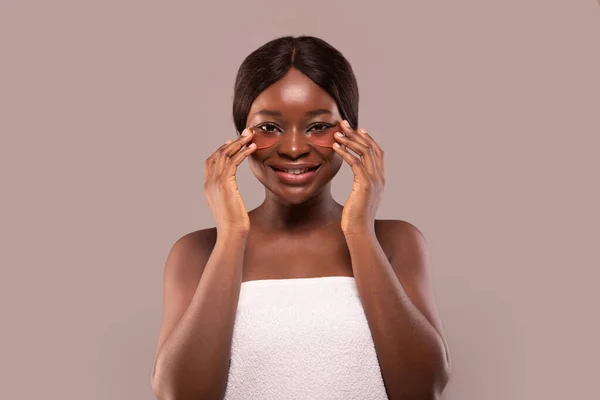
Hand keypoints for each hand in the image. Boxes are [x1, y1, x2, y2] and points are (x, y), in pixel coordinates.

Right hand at [204, 128, 256, 234]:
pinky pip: (233, 162)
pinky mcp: (224, 184)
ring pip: (225, 156)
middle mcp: (209, 183)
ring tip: (251, 136)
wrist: (232, 233)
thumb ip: (228, 196)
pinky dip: (243, 153)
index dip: (220, 150)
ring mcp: (215, 183)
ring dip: (239, 144)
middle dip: (231, 142)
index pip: (210, 162)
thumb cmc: (234, 224)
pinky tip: (252, 148)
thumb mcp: (229, 206)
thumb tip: (233, 195)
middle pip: (217, 155)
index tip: (231, 142)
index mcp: (208, 187)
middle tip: (245, 133)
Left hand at [332, 120, 384, 234]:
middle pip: (371, 148)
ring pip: (364, 153)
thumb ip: (361, 186)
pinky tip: (335, 147)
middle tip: (344, 124)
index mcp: (380, 179)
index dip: (368, 139)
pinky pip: (355, 163)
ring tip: (336, 133)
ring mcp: (374, 181)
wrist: (360, 231)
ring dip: (349, 141)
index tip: (358, 130)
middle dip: (356, 134)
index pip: (378, 152)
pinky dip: (345, 153)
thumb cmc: (356, 218)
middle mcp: (380, 177)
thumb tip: (357, 181)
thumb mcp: (360, 198)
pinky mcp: (365, 185)